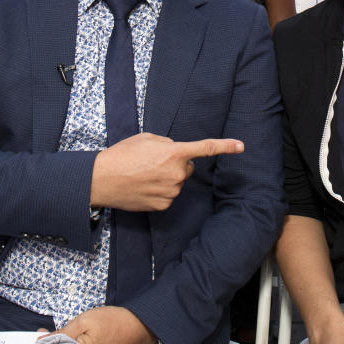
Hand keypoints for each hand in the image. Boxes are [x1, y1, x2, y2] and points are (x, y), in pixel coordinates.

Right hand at [90, 133, 243, 210]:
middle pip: (187, 168)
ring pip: (177, 182)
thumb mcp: (146, 139)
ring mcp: (171, 191)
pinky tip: (144, 187)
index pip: (205, 148)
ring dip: (166, 178)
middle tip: (153, 163)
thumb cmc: (122, 155)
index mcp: (174, 153)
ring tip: (144, 174)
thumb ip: (167, 144)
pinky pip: (168, 195)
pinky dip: (159, 191)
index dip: (225, 146)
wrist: (102, 179)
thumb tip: (175, 152)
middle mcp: (177, 173)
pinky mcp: (164, 204)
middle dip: (176, 165)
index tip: (241, 146)